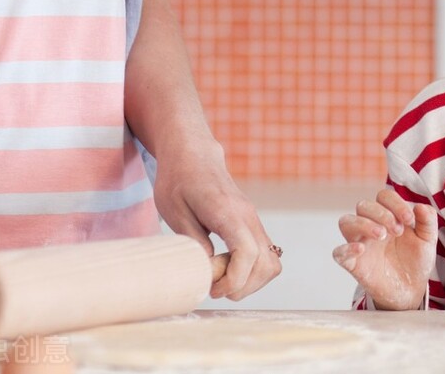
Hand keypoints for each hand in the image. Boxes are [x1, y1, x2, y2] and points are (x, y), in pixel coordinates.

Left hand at [150, 145, 280, 300]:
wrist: (193, 155)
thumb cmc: (178, 180)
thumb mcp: (174, 212)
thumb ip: (193, 240)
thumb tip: (209, 268)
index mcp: (228, 212)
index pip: (247, 253)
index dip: (234, 279)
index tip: (213, 289)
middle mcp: (248, 216)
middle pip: (266, 263)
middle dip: (243, 286)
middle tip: (215, 288)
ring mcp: (253, 220)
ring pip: (271, 261)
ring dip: (251, 281)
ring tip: (223, 280)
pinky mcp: (252, 224)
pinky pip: (266, 254)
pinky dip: (253, 270)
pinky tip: (229, 268)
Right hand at [333, 189, 436, 309]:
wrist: (412, 289)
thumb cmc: (416, 261)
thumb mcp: (428, 239)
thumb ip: (427, 220)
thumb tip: (420, 206)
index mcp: (388, 217)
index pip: (383, 196)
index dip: (395, 203)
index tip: (409, 219)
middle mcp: (371, 227)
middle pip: (363, 206)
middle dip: (381, 213)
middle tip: (397, 230)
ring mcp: (361, 244)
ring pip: (346, 222)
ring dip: (363, 224)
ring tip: (382, 235)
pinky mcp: (354, 264)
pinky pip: (339, 253)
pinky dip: (346, 249)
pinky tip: (361, 249)